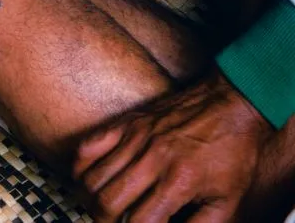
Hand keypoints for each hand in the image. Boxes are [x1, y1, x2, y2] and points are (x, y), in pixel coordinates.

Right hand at [73, 71, 272, 222]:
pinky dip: (80, 169)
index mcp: (179, 181)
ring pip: (92, 178)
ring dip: (91, 201)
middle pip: (107, 202)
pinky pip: (87, 147)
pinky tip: (90, 182)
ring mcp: (134, 137)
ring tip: (102, 210)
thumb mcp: (230, 200)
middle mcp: (152, 158)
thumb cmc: (234, 154)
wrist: (232, 103)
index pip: (140, 222)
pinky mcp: (126, 123)